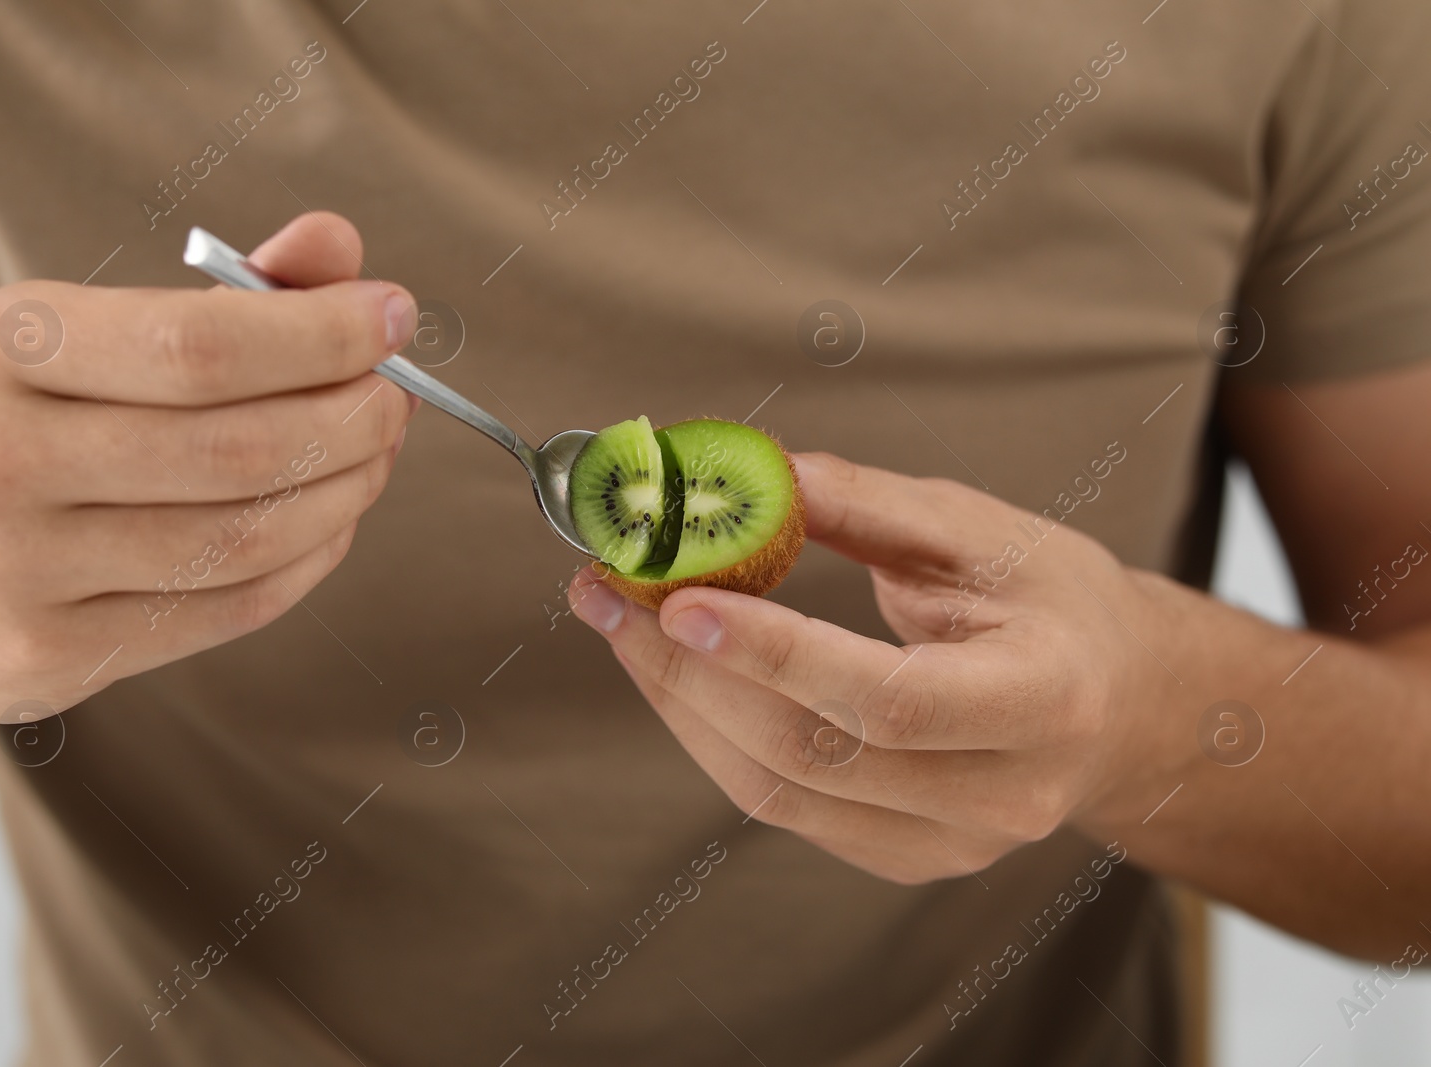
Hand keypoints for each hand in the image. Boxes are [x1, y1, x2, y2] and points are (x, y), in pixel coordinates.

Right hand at [0, 212, 415, 722]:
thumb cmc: (4, 432)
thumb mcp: (74, 338)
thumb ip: (218, 295)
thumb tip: (339, 249)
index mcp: (5, 349)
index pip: (203, 346)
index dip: (324, 334)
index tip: (395, 317)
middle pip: (239, 450)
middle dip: (352, 422)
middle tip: (397, 400)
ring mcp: (19, 573)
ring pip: (245, 539)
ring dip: (343, 493)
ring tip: (374, 457)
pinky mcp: (53, 657)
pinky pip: (230, 608)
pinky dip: (308, 560)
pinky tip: (330, 522)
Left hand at [569, 451, 1187, 883]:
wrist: (1119, 704)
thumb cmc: (1056, 602)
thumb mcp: (985, 530)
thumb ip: (870, 504)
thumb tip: (755, 470)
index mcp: (1040, 700)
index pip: (890, 699)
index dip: (776, 655)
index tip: (677, 597)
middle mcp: (999, 795)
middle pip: (811, 754)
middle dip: (688, 672)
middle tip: (609, 594)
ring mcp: (950, 844)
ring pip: (777, 793)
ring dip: (681, 704)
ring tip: (621, 623)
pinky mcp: (906, 859)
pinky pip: (783, 809)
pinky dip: (713, 737)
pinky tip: (679, 673)